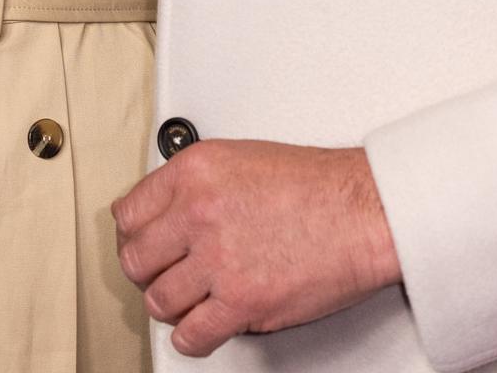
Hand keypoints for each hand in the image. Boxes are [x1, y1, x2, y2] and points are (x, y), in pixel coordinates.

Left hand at [111, 139, 401, 357]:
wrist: (367, 211)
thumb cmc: (320, 187)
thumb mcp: (243, 159)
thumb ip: (200, 185)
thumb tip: (171, 213)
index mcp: (196, 172)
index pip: (129, 212)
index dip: (135, 235)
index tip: (144, 244)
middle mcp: (199, 212)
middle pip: (136, 259)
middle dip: (148, 272)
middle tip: (165, 275)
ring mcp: (218, 259)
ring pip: (159, 300)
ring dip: (172, 305)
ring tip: (190, 301)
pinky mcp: (241, 301)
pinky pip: (191, 335)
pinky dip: (192, 338)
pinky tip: (203, 327)